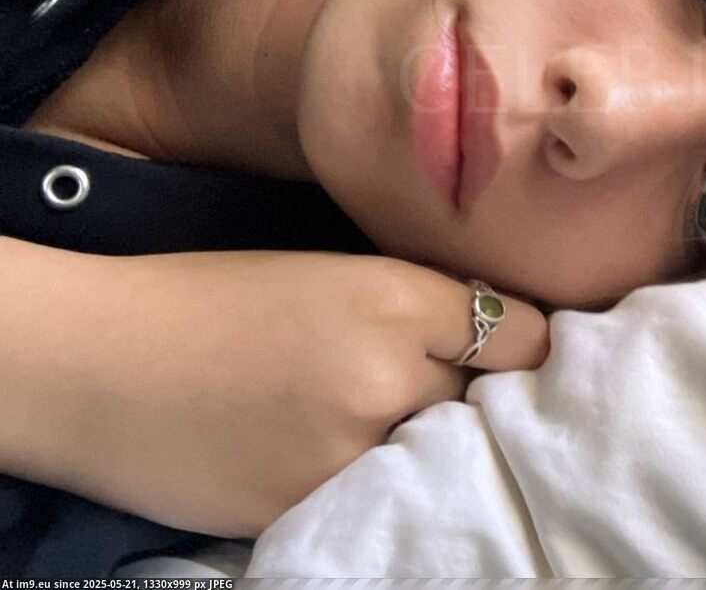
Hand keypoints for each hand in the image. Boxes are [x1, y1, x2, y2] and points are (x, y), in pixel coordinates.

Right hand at [58, 249, 547, 538]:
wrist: (97, 362)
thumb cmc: (211, 300)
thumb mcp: (331, 273)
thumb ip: (417, 306)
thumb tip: (494, 336)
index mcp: (397, 296)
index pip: (525, 336)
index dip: (530, 350)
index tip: (525, 360)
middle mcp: (389, 375)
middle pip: (490, 404)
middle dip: (479, 400)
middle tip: (461, 397)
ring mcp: (349, 451)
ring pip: (439, 458)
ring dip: (428, 448)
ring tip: (384, 427)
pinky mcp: (309, 509)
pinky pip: (379, 499)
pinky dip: (374, 484)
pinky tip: (336, 458)